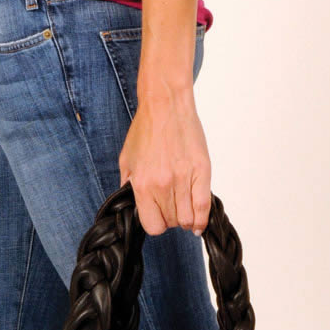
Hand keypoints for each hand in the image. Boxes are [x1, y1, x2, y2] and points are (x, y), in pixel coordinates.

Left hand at [119, 87, 211, 236]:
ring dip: (186, 219)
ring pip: (187, 218)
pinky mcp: (201, 171)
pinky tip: (198, 223)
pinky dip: (202, 219)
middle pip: (171, 222)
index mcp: (142, 185)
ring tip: (184, 208)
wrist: (165, 104)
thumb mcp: (126, 160)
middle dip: (171, 218)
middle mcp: (162, 185)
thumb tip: (133, 207)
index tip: (159, 216)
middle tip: (172, 206)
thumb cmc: (146, 130)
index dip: (156, 223)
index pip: (152, 225)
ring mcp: (183, 179)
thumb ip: (127, 186)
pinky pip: (203, 206)